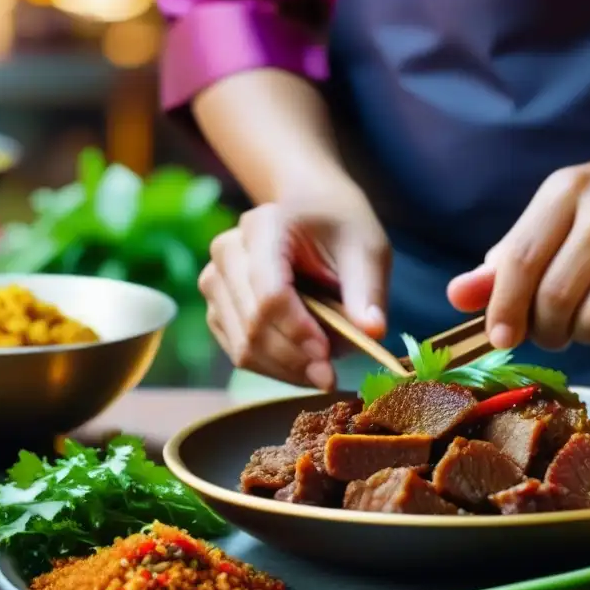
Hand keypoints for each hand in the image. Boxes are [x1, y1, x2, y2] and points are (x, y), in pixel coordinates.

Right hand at [200, 183, 390, 388]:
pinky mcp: (218, 307)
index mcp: (264, 226)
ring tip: (323, 375)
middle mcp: (229, 251)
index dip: (297, 330)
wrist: (311, 211)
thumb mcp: (367, 250)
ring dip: (285, 370)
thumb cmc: (341, 228)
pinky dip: (273, 369)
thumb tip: (373, 332)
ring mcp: (216, 280)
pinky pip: (239, 352)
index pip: (269, 292)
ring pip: (243, 345)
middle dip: (294, 358)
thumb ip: (367, 292)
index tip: (328, 355)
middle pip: (253, 323)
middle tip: (331, 378)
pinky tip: (305, 369)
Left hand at [448, 148, 589, 350]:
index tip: (501, 337)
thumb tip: (458, 297)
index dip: (505, 308)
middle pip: (557, 300)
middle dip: (546, 328)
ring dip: (587, 333)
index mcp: (569, 192)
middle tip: (554, 327)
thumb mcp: (554, 215)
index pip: (522, 261)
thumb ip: (508, 259)